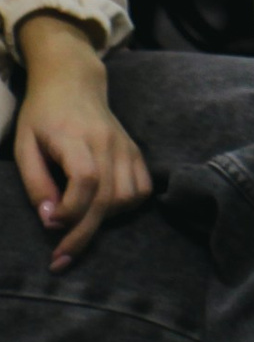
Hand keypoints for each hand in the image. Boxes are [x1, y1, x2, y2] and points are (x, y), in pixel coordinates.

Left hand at [13, 15, 150, 272]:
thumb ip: (35, 182)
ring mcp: (126, 146)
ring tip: (80, 226)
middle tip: (59, 260)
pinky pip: (142, 188)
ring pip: (127, 196)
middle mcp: (108, 142)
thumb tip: (49, 219)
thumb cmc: (41, 114)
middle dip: (83, 235)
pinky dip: (127, 207)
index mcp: (76, 137)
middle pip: (107, 196)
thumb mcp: (24, 145)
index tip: (50, 225)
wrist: (74, 81)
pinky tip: (104, 211)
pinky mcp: (135, 151)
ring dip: (104, 221)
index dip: (70, 210)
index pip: (86, 178)